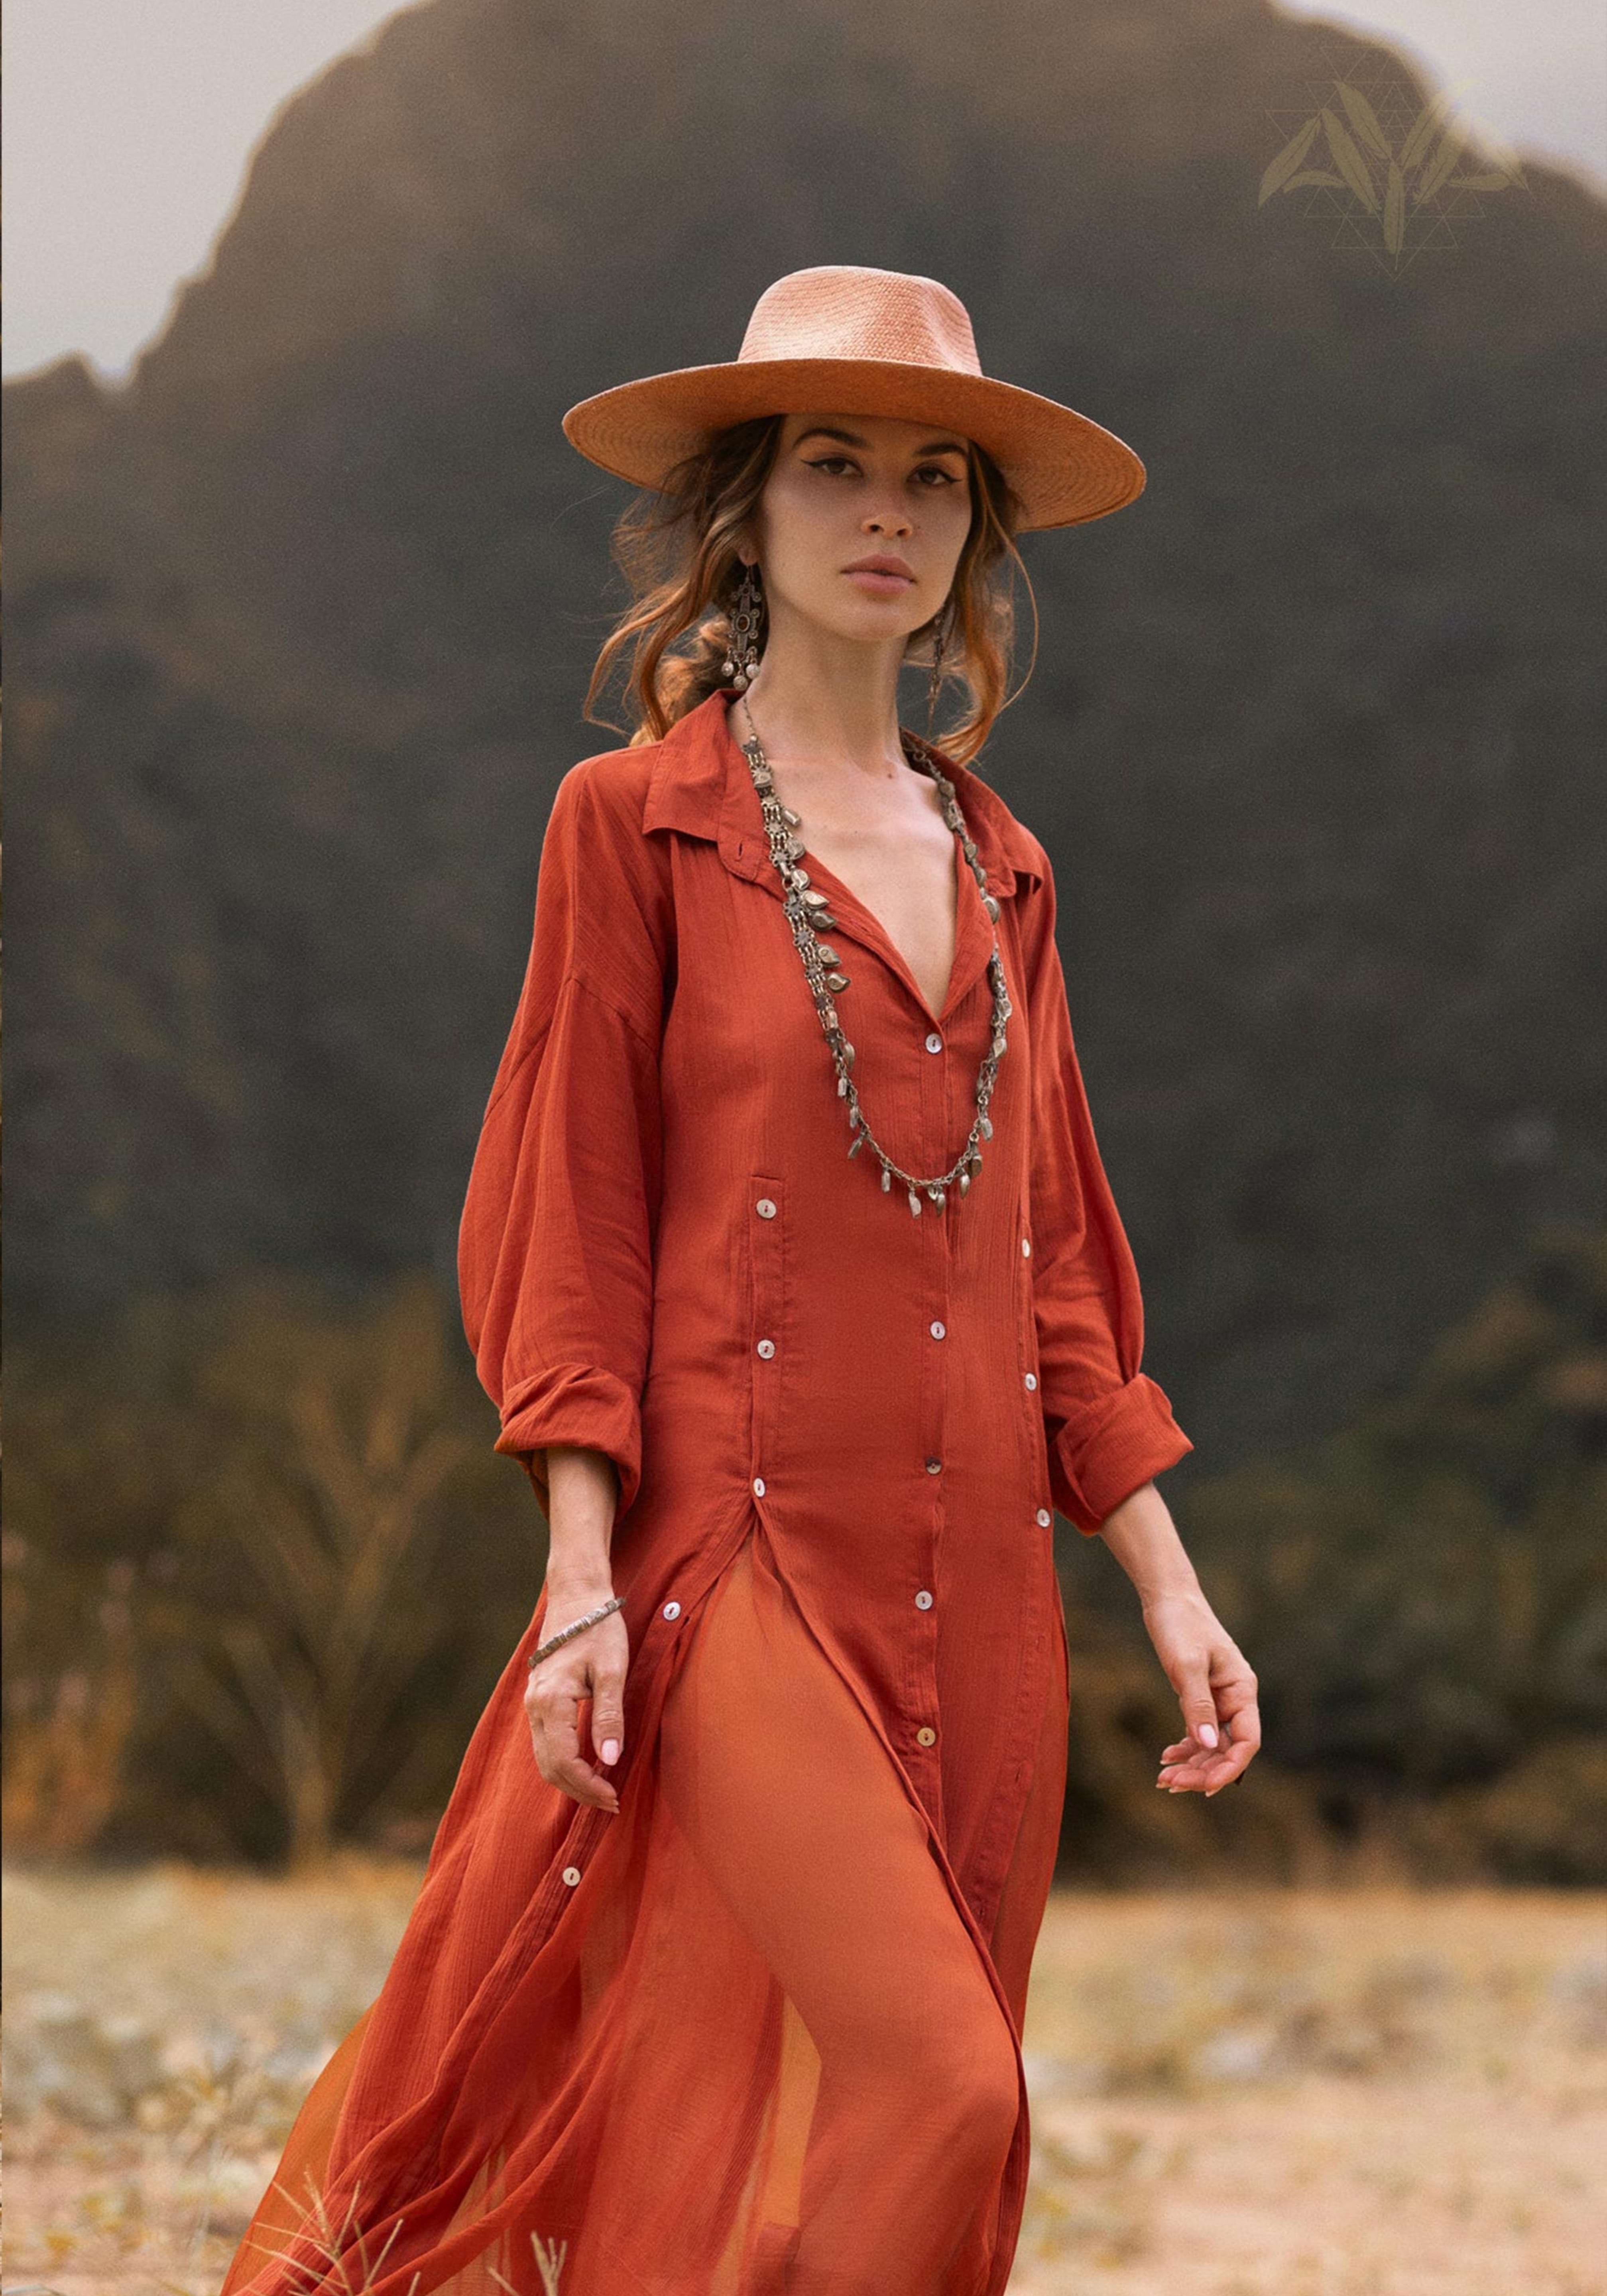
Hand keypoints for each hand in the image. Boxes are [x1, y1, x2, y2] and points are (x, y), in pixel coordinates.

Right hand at [523, 1589, 629, 1814]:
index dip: (589, 1787)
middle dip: (579, 1791)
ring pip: (544, 1758)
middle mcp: (535, 1706)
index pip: (565, 1762)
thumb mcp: (612, 1670)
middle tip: (611, 1802)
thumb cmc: (599, 1628)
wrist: (577, 1596)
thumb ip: (608, 1716)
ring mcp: (533, 1703)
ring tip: (602, 1789)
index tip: (615, 1798)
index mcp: (551, 1701)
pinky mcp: (538, 1699)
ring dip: (571, 1780)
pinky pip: (545, 1742)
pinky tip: (588, 1764)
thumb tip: (610, 1760)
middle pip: (550, 1768)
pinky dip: (564, 1761)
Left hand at [1140, 1585, 1260, 1795]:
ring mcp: (1218, 1700)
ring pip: (1212, 1744)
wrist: (1168, 1599)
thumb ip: (1197, 1705)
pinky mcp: (1200, 1698)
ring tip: (1164, 1777)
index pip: (1247, 1741)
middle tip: (1170, 1783)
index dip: (1229, 1767)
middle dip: (1202, 1770)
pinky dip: (1185, 1747)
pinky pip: (1198, 1732)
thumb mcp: (1187, 1664)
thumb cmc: (1181, 1624)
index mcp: (1242, 1690)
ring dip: (1192, 1763)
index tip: (1205, 1786)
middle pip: (1228, 1749)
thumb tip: (1207, 1745)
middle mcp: (1235, 1699)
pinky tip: (1166, 1756)